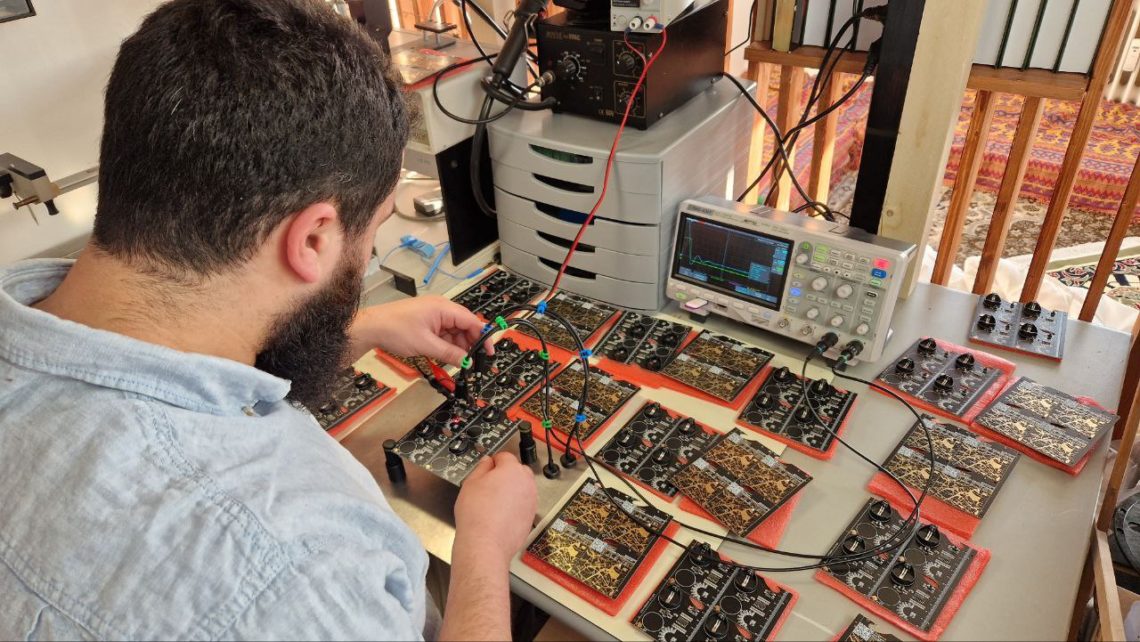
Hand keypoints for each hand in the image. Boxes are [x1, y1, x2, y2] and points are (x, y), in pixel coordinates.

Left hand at [349, 296, 491, 365]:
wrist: (372, 327)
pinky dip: (447, 345)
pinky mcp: (427, 322)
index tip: (488, 351)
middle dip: (469, 343)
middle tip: (473, 360)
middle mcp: (441, 308)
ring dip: (457, 346)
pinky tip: (447, 356)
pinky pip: (444, 333)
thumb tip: (466, 361)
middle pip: (464, 325)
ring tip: (458, 361)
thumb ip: (449, 353)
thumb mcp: (425, 345)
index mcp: (443, 308)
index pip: (471, 320)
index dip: (482, 336)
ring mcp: (433, 315)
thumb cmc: (395, 330)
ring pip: (454, 331)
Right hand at [453, 452, 537, 567]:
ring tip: (493, 502)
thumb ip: (481, 467)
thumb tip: (487, 462)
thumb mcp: (471, 483)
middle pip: (517, 470)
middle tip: (489, 485)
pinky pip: (523, 504)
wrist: (485, 544)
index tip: (486, 468)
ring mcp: (531, 500)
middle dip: (505, 474)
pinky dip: (515, 506)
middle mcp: (526, 483)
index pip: (505, 456)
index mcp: (512, 470)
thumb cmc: (477, 515)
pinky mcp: (531, 516)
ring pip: (522, 488)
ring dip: (511, 490)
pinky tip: (500, 514)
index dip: (493, 462)